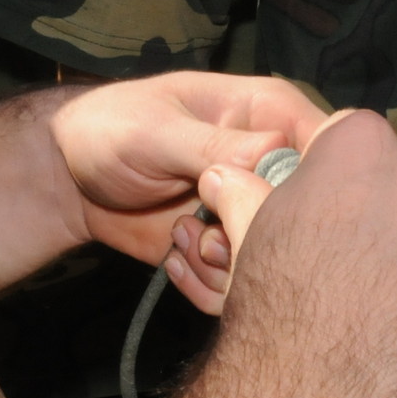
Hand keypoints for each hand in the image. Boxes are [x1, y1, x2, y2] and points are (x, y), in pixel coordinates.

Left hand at [50, 72, 329, 289]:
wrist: (66, 181)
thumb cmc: (110, 130)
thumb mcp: (156, 131)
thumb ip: (215, 143)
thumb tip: (276, 151)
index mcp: (271, 114)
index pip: (330, 144)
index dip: (315, 179)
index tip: (266, 202)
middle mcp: (273, 163)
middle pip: (314, 212)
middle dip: (263, 231)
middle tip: (212, 231)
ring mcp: (253, 209)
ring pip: (281, 256)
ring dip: (229, 261)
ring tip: (184, 238)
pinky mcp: (231, 248)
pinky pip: (244, 282)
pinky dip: (209, 283)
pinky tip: (174, 257)